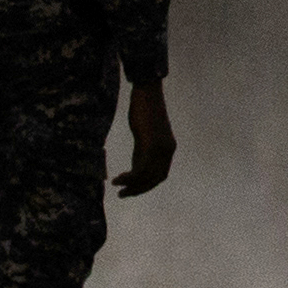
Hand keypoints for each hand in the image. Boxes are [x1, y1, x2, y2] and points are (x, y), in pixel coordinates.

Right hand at [114, 81, 176, 198]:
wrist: (147, 92)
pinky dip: (129, 178)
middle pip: (155, 179)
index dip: (147, 185)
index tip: (133, 190)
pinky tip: (118, 180)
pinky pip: (140, 169)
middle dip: (139, 190)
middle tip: (124, 195)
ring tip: (118, 190)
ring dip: (132, 187)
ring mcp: (160, 148)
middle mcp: (167, 151)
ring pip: (147, 177)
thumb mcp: (145, 134)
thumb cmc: (144, 109)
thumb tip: (135, 168)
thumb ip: (143, 151)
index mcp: (169, 148)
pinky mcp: (150, 144)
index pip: (160, 175)